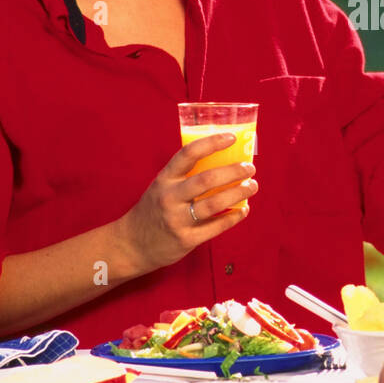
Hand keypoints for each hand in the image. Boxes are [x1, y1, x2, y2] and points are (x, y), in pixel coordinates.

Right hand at [117, 133, 257, 273]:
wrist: (131, 245)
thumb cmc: (154, 210)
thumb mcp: (161, 187)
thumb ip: (185, 176)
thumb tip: (222, 162)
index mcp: (165, 179)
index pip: (189, 154)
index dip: (212, 143)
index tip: (231, 137)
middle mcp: (170, 197)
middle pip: (207, 180)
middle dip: (233, 171)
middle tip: (250, 168)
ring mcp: (177, 219)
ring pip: (214, 204)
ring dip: (238, 193)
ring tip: (252, 186)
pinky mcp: (186, 239)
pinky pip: (216, 227)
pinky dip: (233, 217)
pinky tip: (243, 210)